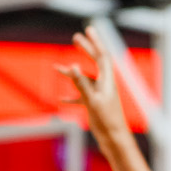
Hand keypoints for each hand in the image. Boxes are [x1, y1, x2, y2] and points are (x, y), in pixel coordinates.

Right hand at [56, 32, 131, 149]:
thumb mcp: (92, 101)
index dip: (96, 42)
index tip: (88, 29)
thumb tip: (72, 66)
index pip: (102, 56)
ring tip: (56, 67)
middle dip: (86, 49)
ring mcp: (100, 95)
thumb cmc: (107, 121)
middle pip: (96, 62)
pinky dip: (71, 95)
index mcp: (107, 81)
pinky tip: (60, 99)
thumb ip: (81, 83)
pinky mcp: (95, 105)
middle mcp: (105, 85)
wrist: (114, 140)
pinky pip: (81, 96)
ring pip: (85, 79)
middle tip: (75, 37)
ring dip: (72, 73)